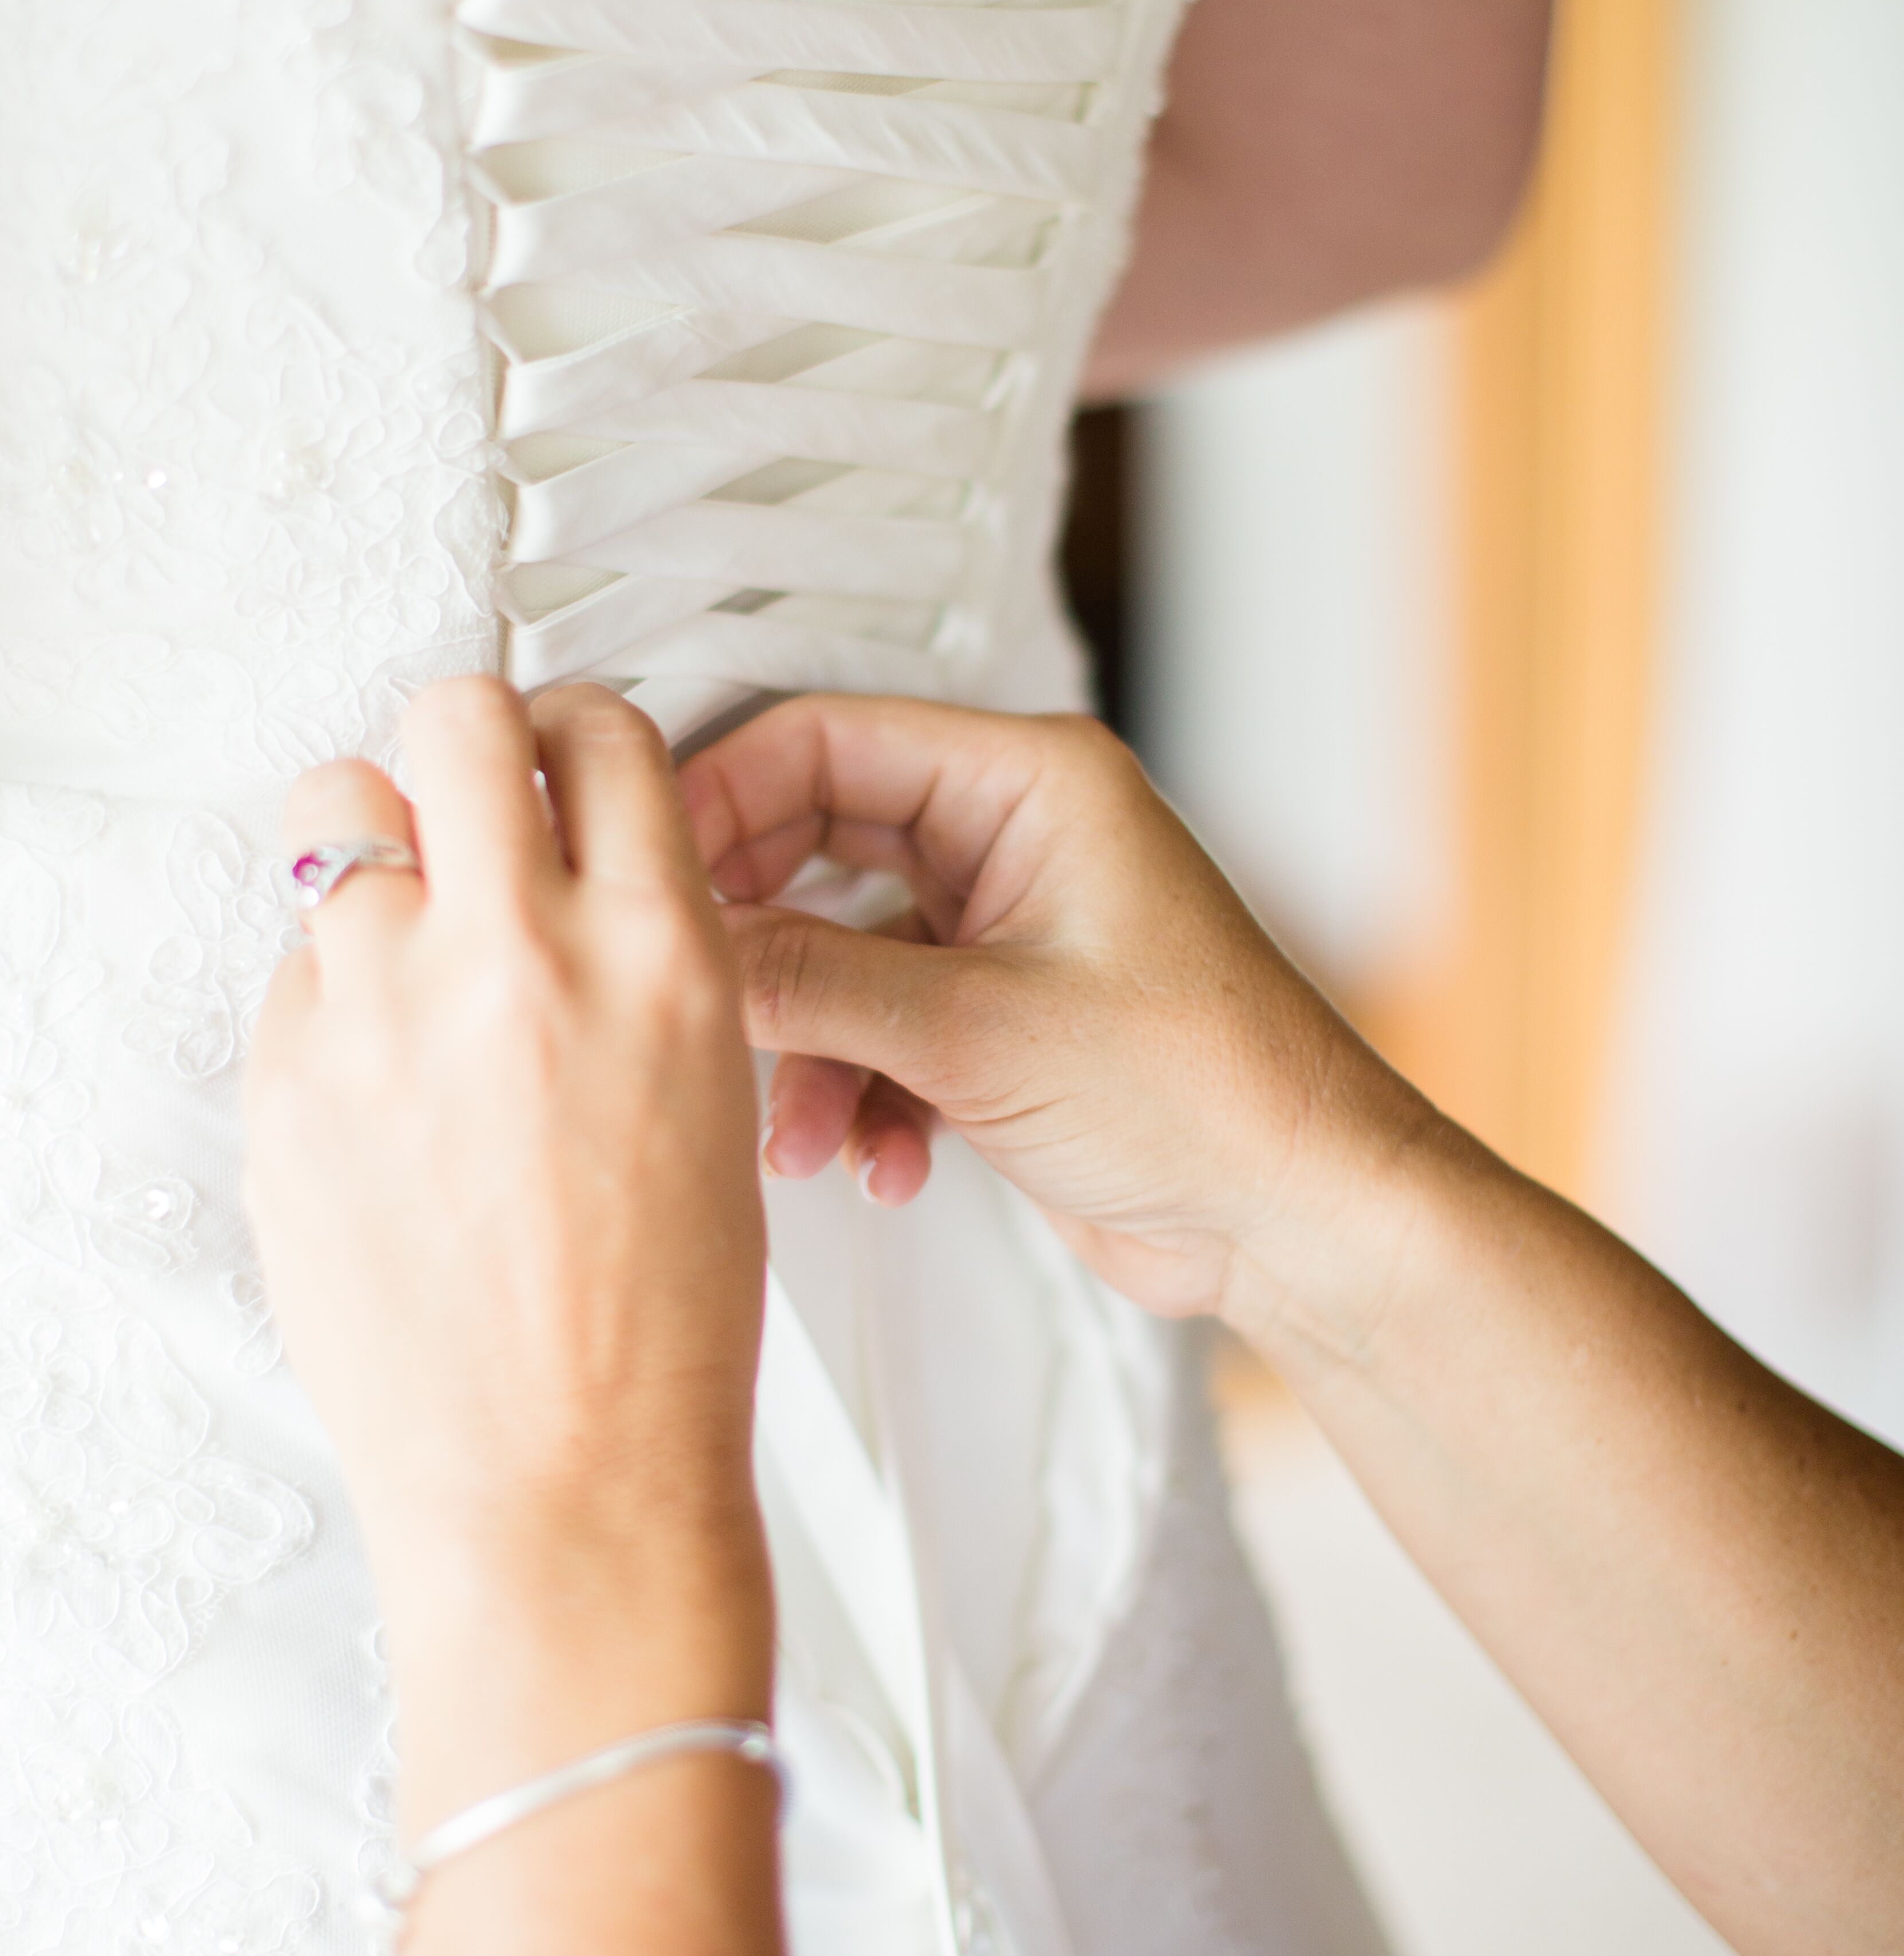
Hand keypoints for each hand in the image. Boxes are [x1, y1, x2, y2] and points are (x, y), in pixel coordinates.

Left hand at [246, 680, 771, 1802]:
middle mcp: (518, 955)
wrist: (562, 1484)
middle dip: (458, 741)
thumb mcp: (708, 1090)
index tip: (551, 759)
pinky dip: (332, 994)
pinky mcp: (286, 1083)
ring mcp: (386, 1013)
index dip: (569, 732)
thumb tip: (559, 862)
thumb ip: (636, 954)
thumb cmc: (655, 1323)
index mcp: (657, 953)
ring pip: (336, 810)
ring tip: (399, 938)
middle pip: (454, 713)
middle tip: (460, 799)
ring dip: (369, 849)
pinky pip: (294, 965)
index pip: (602, 733)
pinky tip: (380, 1086)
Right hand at [682, 696, 1431, 1350]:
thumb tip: (692, 951)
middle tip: (692, 985)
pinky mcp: (1003, 1015)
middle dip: (758, 932)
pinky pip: (885, 1023)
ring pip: (843, 949)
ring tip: (801, 1124)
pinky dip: (865, 1091)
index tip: (653, 867)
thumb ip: (814, 984)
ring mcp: (1009, 928)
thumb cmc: (1212, 1093)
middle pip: (821, 840)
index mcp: (1032, 782)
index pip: (828, 738)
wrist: (1303, 1217)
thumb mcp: (975, 1033)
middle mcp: (1018, 837)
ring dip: (810, 1042)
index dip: (724, 797)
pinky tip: (878, 1158)